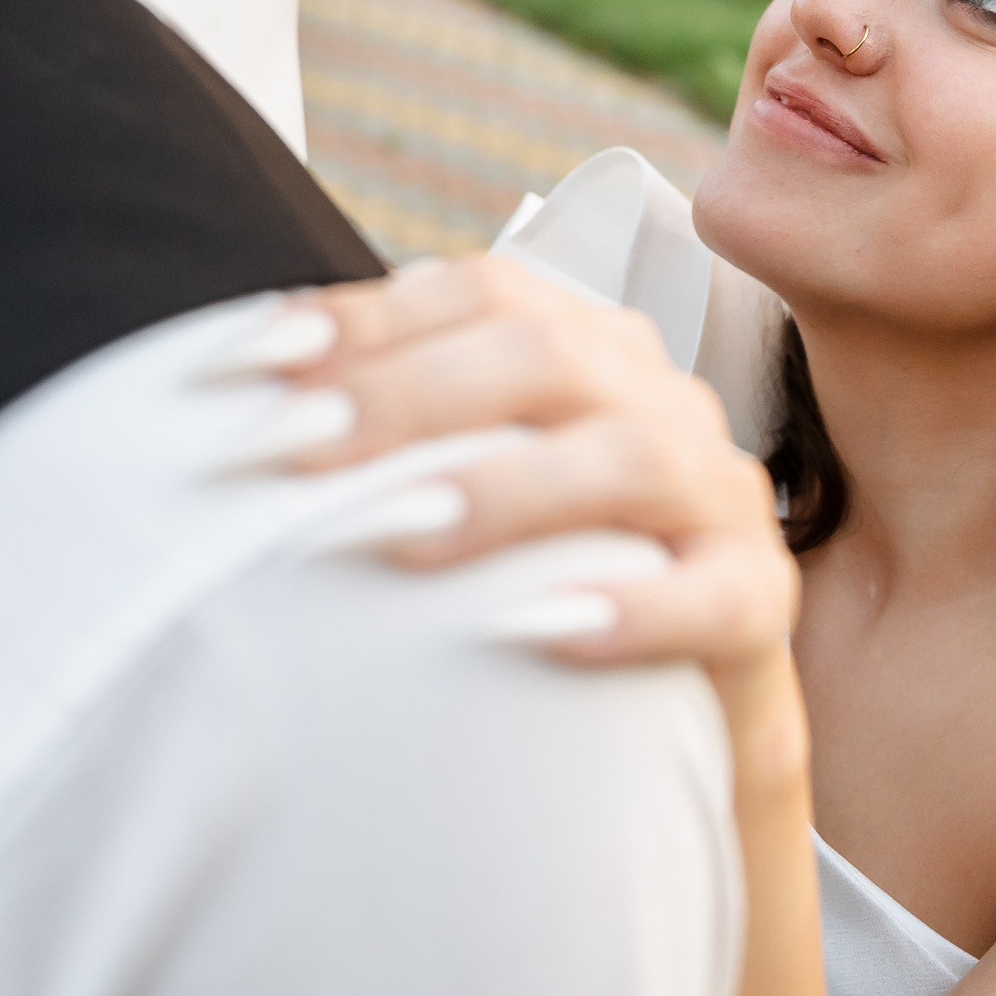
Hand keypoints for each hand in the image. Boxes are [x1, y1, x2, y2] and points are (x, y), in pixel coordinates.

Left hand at [271, 257, 805, 779]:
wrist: (681, 703)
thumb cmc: (539, 573)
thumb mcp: (468, 485)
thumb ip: (388, 437)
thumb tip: (235, 403)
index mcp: (585, 346)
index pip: (479, 291)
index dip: (365, 319)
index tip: (248, 367)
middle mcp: (656, 397)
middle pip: (545, 353)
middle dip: (407, 394)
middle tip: (294, 449)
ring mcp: (718, 494)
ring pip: (632, 458)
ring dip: (507, 490)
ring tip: (403, 533)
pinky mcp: (760, 601)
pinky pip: (715, 595)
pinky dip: (631, 611)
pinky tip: (538, 632)